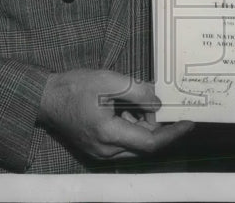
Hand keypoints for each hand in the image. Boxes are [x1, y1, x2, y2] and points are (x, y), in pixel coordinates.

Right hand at [38, 68, 193, 159]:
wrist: (46, 98)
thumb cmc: (74, 87)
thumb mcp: (109, 81)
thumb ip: (137, 92)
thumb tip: (157, 102)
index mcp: (109, 134)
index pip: (150, 142)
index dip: (172, 134)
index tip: (188, 124)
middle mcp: (105, 150)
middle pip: (144, 145)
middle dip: (156, 126)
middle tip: (160, 106)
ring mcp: (99, 152)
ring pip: (134, 145)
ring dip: (142, 126)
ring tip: (137, 102)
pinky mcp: (96, 149)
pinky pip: (122, 143)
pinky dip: (130, 128)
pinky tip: (125, 109)